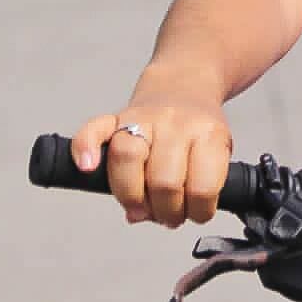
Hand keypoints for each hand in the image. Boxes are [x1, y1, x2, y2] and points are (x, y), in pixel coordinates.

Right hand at [70, 93, 232, 228]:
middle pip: (164, 180)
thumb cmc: (199, 130)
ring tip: (140, 209)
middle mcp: (176, 124)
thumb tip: (142, 216)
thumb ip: (195, 187)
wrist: (186, 85)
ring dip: (132, 197)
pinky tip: (88, 167)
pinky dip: (85, 148)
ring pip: (128, 157)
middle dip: (166, 211)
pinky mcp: (116, 116)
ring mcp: (145, 118)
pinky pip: (94, 129)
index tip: (196, 213)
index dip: (198, 211)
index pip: (202, 186)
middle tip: (168, 216)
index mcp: (209, 134)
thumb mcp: (216, 153)